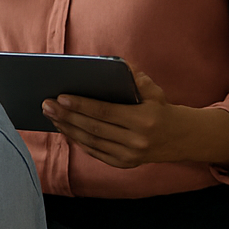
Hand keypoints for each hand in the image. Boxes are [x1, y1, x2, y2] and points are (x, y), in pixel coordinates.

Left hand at [41, 65, 228, 170]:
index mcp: (144, 120)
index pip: (105, 112)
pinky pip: (95, 152)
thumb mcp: (154, 90)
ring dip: (68, 129)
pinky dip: (78, 140)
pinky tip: (65, 128)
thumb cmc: (161, 108)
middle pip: (94, 128)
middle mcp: (136, 141)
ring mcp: (130, 156)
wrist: (182, 138)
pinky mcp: (124, 164)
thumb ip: (134, 77)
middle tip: (46, 105)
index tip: (61, 97)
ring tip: (51, 116)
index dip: (81, 106)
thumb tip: (114, 65)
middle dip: (67, 117)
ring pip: (91, 142)